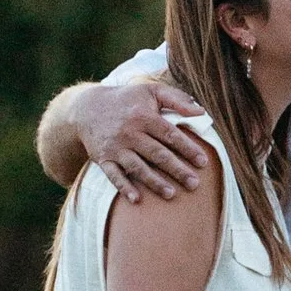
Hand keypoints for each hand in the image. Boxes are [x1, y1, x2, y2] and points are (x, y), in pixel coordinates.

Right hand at [85, 77, 214, 203]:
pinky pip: (113, 175)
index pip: (170, 135)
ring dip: (154, 182)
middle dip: (177, 169)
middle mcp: (130, 132)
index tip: (203, 162)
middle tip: (194, 184)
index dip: (188, 148)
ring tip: (172, 194)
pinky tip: (136, 199)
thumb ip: (177, 99)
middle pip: (157, 154)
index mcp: (144, 115)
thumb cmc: (127, 100)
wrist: (87, 109)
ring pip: (138, 167)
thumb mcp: (151, 91)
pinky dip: (124, 187)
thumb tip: (201, 112)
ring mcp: (115, 147)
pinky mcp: (103, 159)